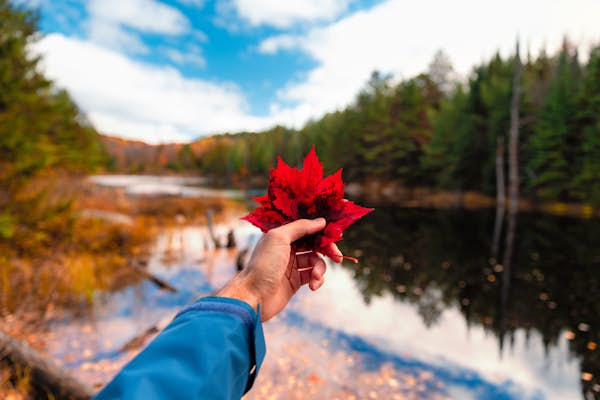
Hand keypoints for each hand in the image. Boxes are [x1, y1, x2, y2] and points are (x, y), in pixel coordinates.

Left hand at [217, 218, 342, 320]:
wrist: (254, 297)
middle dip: (327, 250)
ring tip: (316, 277)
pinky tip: (314, 285)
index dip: (321, 230)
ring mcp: (291, 266)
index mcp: (281, 236)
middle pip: (314, 245)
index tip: (335, 234)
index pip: (306, 228)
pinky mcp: (295, 282)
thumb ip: (300, 227)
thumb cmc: (263, 264)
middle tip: (338, 257)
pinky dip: (317, 280)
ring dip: (320, 268)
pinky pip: (313, 276)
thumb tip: (321, 221)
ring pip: (315, 261)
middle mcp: (287, 249)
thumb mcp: (279, 238)